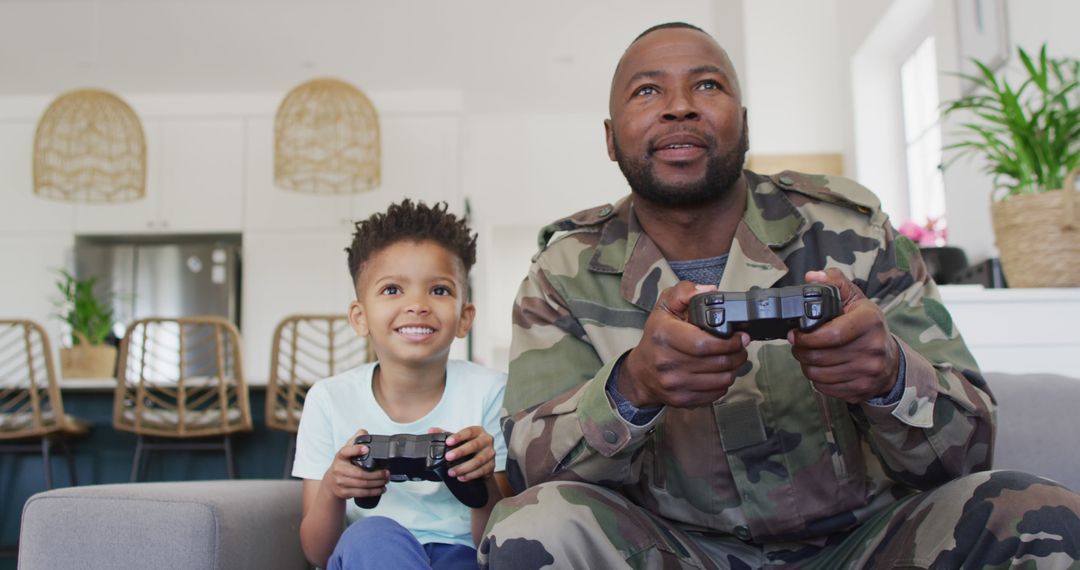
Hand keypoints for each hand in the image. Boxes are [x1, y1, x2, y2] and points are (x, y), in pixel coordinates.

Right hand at [322, 429, 388, 502]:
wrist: (331, 482)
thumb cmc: (342, 464)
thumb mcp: (346, 451)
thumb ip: (355, 440)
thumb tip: (364, 432)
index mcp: (340, 456)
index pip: (346, 451)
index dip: (356, 450)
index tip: (366, 449)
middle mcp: (338, 469)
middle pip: (360, 473)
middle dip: (376, 474)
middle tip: (387, 473)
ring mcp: (340, 482)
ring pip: (362, 484)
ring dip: (377, 483)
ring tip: (386, 480)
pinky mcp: (343, 492)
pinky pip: (361, 493)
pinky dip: (373, 491)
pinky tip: (381, 489)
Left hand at [428, 426, 494, 481]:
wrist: (482, 459)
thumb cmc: (469, 446)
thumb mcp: (458, 439)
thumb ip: (445, 434)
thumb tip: (431, 430)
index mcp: (478, 431)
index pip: (469, 431)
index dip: (459, 436)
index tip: (448, 442)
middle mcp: (487, 440)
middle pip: (475, 445)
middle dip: (461, 452)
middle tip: (448, 457)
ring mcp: (490, 453)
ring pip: (479, 460)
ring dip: (464, 467)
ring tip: (452, 472)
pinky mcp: (492, 466)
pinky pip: (482, 471)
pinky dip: (471, 475)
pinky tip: (461, 477)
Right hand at [620, 281, 749, 407]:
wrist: (640, 373)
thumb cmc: (657, 336)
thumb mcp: (665, 307)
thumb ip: (685, 292)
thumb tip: (711, 291)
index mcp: (664, 335)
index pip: (704, 343)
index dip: (729, 341)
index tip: (740, 336)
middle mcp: (667, 362)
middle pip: (717, 362)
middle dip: (737, 354)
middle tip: (741, 346)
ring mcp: (674, 384)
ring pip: (721, 380)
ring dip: (734, 369)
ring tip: (733, 358)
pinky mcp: (682, 400)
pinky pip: (715, 395)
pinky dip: (724, 384)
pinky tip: (720, 373)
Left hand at [788, 269, 899, 402]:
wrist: (890, 358)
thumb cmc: (867, 325)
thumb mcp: (854, 298)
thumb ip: (833, 281)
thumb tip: (812, 277)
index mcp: (870, 321)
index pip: (831, 334)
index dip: (806, 336)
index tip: (795, 334)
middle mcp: (873, 348)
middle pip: (821, 357)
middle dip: (801, 351)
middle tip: (797, 345)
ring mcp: (869, 372)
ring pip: (820, 375)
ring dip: (806, 366)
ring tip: (807, 356)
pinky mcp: (863, 390)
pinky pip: (827, 389)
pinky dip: (817, 380)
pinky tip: (820, 369)